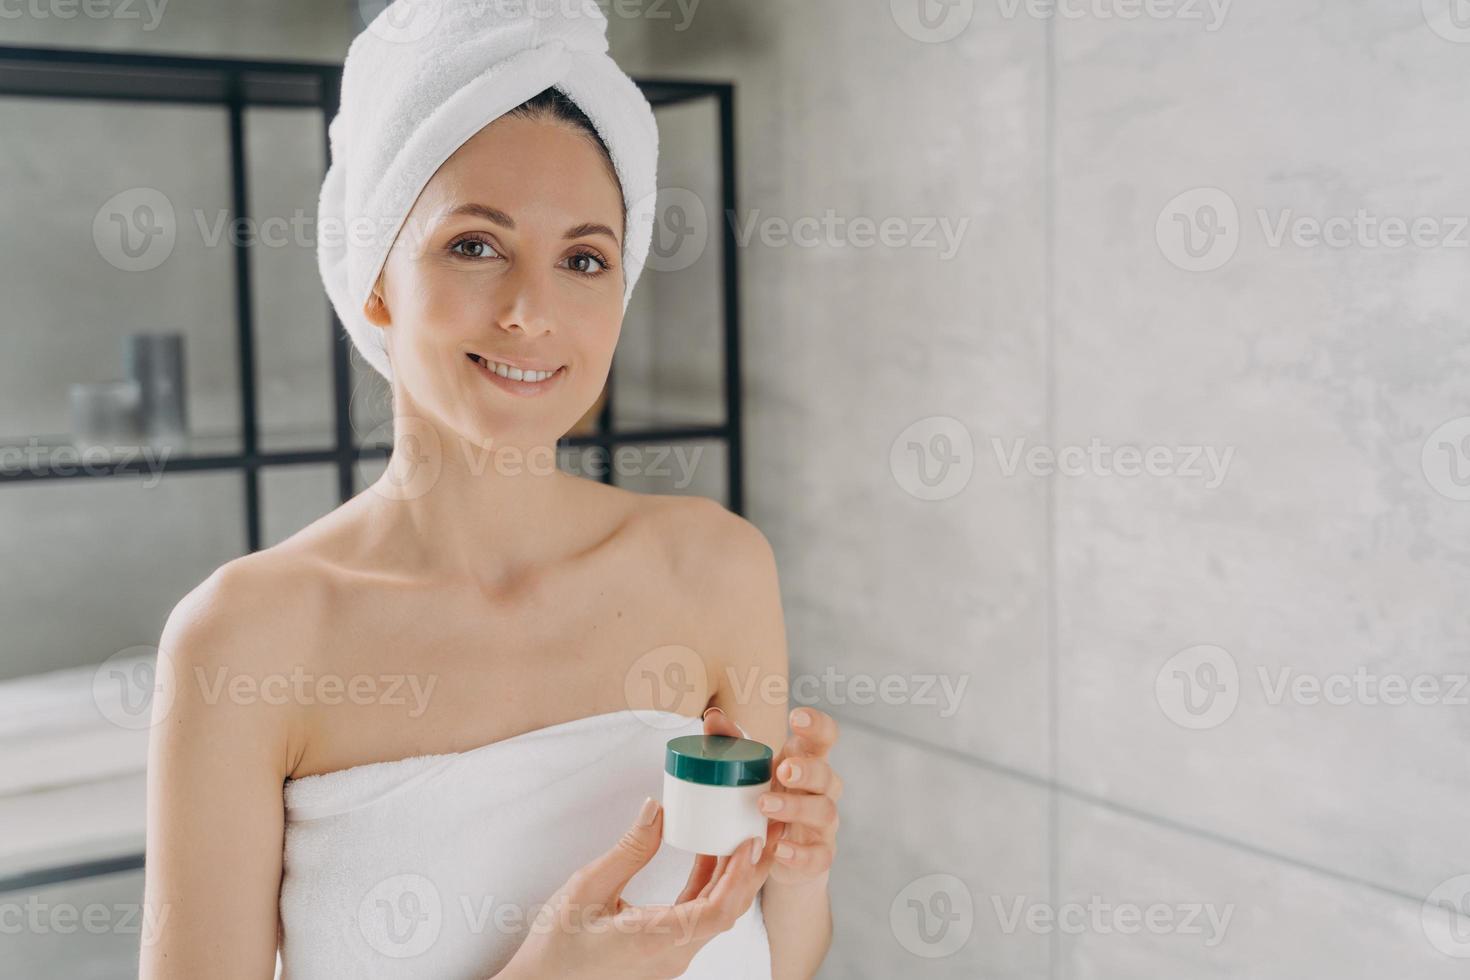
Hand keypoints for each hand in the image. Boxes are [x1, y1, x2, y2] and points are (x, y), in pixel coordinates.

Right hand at [501, 794, 776, 979]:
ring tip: (742, 833)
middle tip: (764, 828)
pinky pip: (699, 917)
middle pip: (727, 910)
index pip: (717, 909)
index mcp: (656, 939)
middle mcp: (673, 954)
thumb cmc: (557, 945)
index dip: (741, 874)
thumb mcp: (587, 888)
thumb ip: (629, 850)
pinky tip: (706, 854)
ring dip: (732, 875)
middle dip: (750, 868)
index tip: (752, 839)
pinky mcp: (665, 952)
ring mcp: (671, 956)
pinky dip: (709, 885)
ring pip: (716, 913)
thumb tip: (658, 809)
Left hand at [703, 706, 840, 887]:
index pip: (824, 738)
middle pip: (827, 775)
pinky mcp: (819, 855)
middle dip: (807, 770)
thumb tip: (712, 718)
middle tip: (783, 769)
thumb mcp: (751, 771)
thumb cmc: (768, 798)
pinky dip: (799, 854)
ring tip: (764, 806)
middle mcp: (822, 791)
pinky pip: (818, 856)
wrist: (777, 852)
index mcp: (808, 762)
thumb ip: (733, 743)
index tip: (795, 717)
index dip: (817, 725)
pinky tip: (778, 848)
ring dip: (796, 808)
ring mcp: (823, 824)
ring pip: (824, 812)